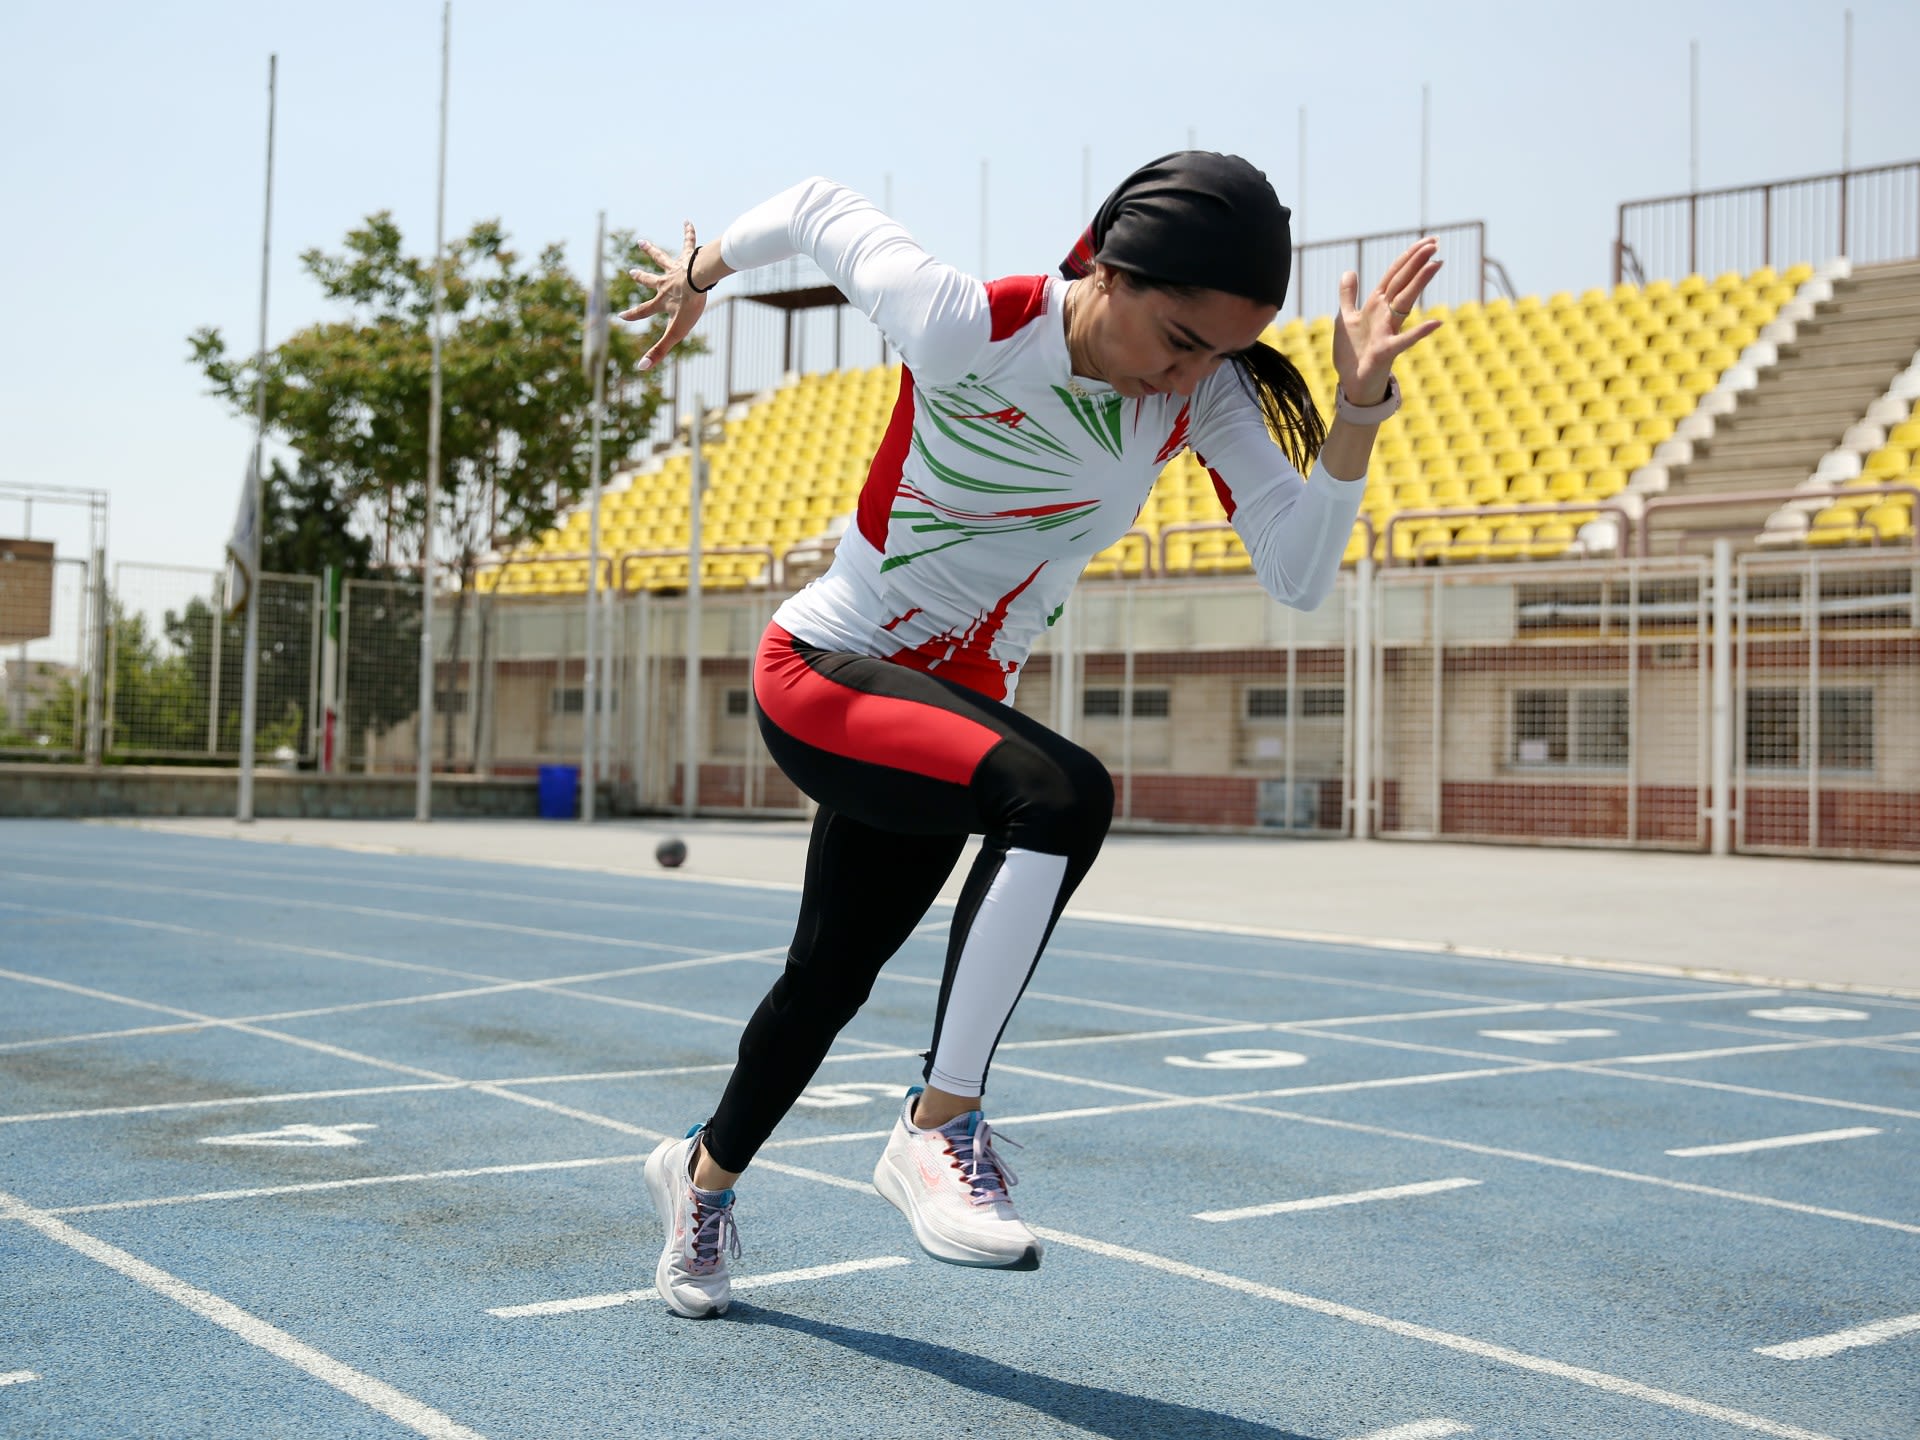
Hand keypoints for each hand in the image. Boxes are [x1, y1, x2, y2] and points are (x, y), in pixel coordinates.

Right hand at [618, 220, 704, 371]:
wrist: (701, 280)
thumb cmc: (689, 306)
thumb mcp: (675, 332)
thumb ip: (660, 351)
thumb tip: (640, 368)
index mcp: (661, 300)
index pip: (643, 310)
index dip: (631, 315)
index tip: (620, 316)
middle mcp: (665, 283)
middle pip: (650, 280)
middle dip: (640, 277)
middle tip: (631, 271)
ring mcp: (675, 269)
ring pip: (661, 258)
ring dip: (651, 251)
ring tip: (641, 242)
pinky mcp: (689, 258)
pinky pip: (688, 243)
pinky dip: (688, 232)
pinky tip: (687, 221)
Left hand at [1332, 237, 1443, 407]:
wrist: (1352, 384)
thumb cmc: (1352, 353)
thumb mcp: (1345, 318)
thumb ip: (1348, 295)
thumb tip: (1349, 271)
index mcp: (1376, 305)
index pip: (1394, 275)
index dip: (1407, 257)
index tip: (1426, 241)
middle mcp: (1385, 315)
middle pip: (1402, 283)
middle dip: (1416, 262)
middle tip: (1435, 243)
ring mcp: (1388, 332)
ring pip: (1405, 302)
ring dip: (1420, 283)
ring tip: (1436, 264)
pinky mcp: (1386, 351)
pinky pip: (1404, 341)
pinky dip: (1419, 332)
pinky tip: (1437, 322)